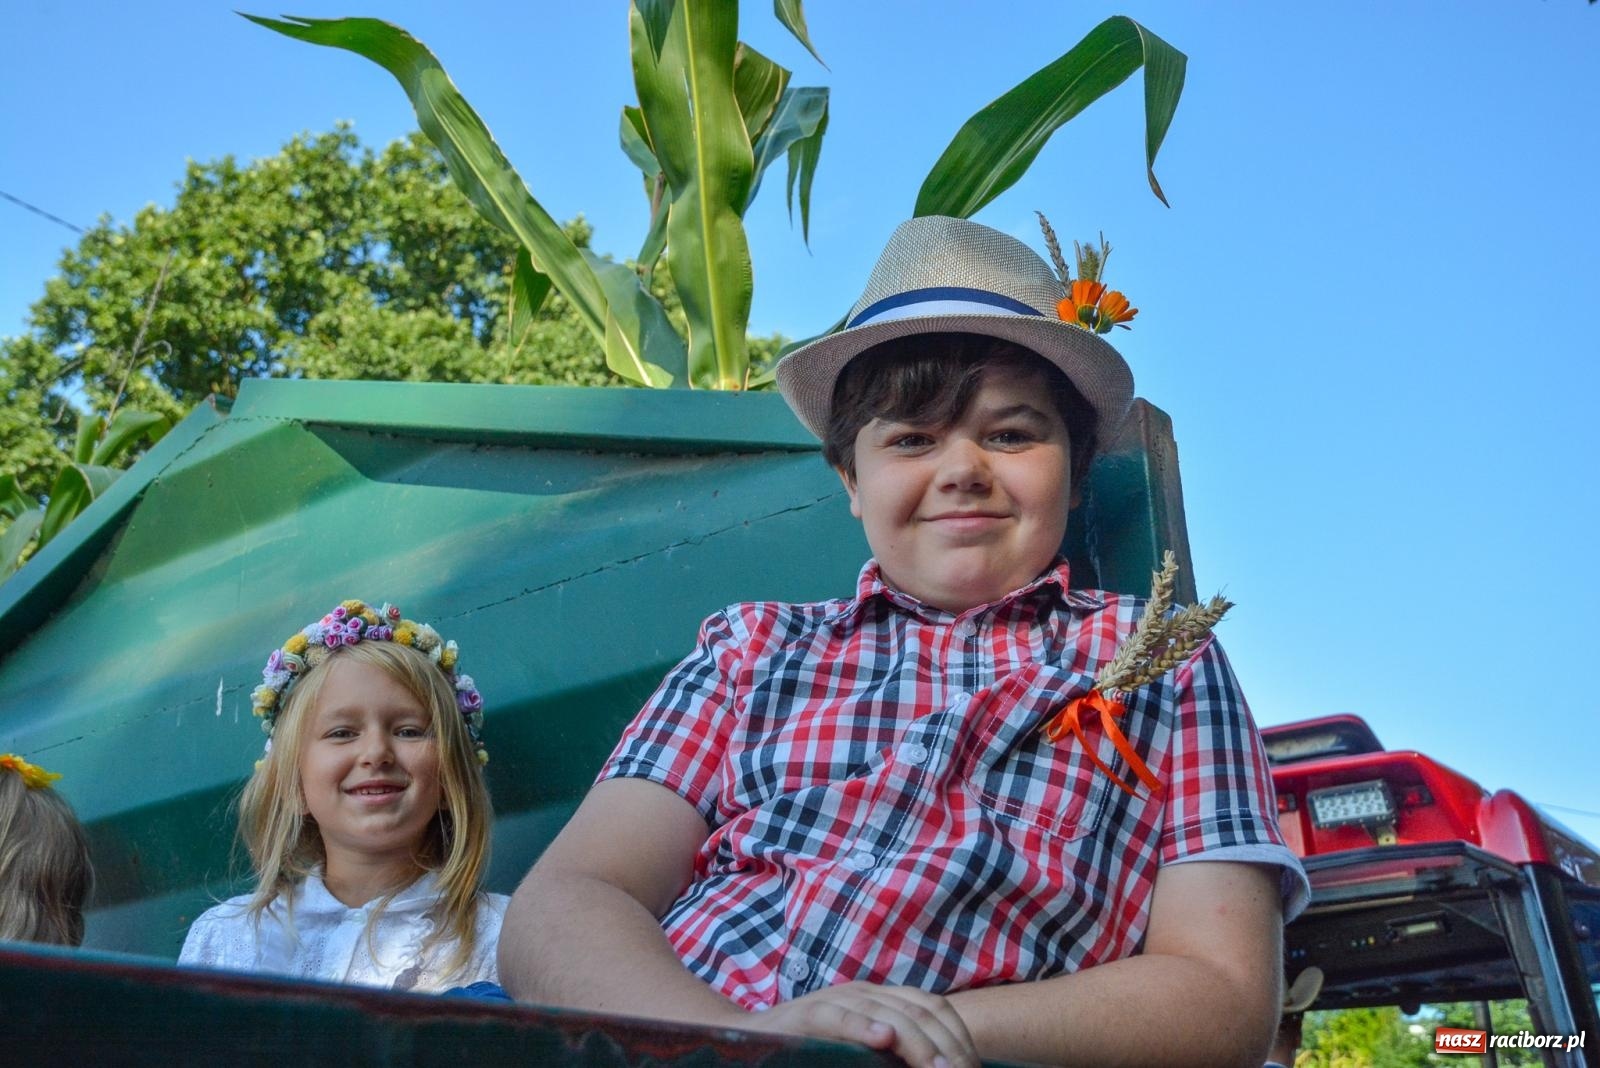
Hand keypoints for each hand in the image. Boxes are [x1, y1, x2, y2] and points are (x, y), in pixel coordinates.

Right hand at [741, 981, 979, 1067]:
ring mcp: (836, 999)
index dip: (958, 1037)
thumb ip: (893, 1051)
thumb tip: (939, 1066)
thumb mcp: (860, 1048)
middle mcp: (863, 992)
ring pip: (887, 1013)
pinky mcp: (807, 1015)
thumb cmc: (812, 1050)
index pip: (933, 1006)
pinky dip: (862, 1028)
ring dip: (918, 1044)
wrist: (748, 1039)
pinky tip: (881, 1042)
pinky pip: (839, 1017)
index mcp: (881, 998)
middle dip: (947, 1047)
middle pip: (919, 1011)